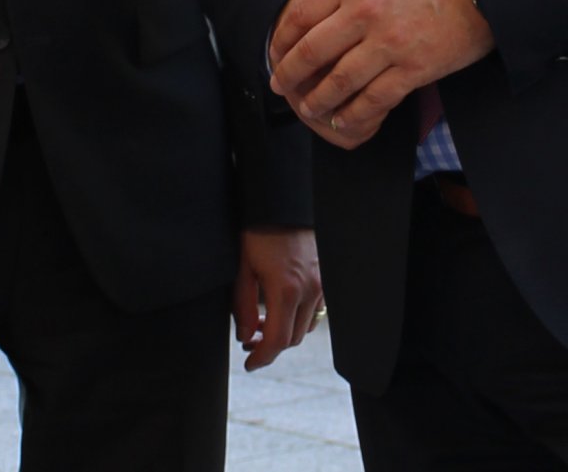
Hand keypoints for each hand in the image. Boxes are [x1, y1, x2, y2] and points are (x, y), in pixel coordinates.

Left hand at [231, 226, 323, 370]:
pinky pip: (314, 310)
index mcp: (286, 290)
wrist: (283, 203)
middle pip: (292, 338)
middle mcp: (309, 290)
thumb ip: (242, 306)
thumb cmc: (259, 232)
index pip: (277, 341)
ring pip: (305, 326)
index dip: (262, 358)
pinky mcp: (325, 277)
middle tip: (250, 342)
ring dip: (284, 332)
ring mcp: (320, 284)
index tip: (249, 364)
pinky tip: (282, 308)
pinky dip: (298, 318)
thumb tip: (245, 336)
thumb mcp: (243, 268)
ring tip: (263, 324)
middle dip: (270, 346)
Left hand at [268, 0, 493, 148]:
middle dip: (290, 74)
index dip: (282, 38)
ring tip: (310, 110)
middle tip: (281, 86)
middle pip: (312, 51)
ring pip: (339, 81)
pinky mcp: (413, 69)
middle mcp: (364, 13)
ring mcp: (388, 44)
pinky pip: (374, 99)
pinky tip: (345, 122)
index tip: (275, 52)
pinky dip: (355, 115)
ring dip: (319, 101)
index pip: (301, 14)